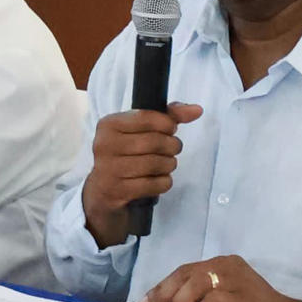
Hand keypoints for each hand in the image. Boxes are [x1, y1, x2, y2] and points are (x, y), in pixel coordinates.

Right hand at [79, 103, 203, 247]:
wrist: (104, 192)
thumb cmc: (127, 155)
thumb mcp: (141, 131)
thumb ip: (169, 116)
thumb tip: (197, 110)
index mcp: (108, 125)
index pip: (146, 117)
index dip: (167, 124)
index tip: (171, 130)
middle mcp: (104, 145)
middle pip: (154, 141)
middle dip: (172, 146)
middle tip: (173, 149)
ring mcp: (108, 169)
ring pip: (155, 163)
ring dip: (169, 165)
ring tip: (167, 164)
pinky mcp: (116, 191)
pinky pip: (153, 184)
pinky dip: (164, 182)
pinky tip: (159, 179)